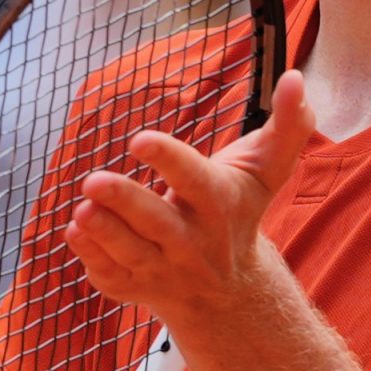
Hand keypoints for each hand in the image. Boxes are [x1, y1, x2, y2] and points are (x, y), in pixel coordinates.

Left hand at [67, 69, 315, 328]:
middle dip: (124, 202)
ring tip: (83, 207)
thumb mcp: (266, 171)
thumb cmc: (241, 212)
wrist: (231, 292)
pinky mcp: (135, 287)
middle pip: (156, 223)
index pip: (193, 180)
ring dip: (103, 232)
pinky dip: (90, 257)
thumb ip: (288, 125)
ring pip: (129, 254)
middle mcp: (191, 241)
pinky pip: (110, 277)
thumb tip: (295, 78)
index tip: (139, 139)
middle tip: (93, 180)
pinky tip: (75, 230)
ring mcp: (162, 269)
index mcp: (219, 205)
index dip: (168, 159)